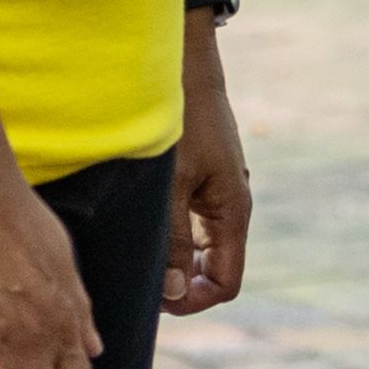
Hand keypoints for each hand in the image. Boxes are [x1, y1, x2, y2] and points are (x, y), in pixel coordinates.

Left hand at [167, 19, 252, 316]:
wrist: (186, 67)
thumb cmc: (182, 123)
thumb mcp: (171, 187)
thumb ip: (172, 241)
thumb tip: (172, 294)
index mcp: (232, 213)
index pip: (225, 283)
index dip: (193, 301)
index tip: (156, 300)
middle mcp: (230, 208)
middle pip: (213, 270)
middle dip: (181, 284)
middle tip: (140, 280)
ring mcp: (218, 194)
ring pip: (201, 248)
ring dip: (174, 260)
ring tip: (136, 255)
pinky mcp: (204, 179)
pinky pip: (193, 224)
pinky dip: (172, 237)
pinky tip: (141, 227)